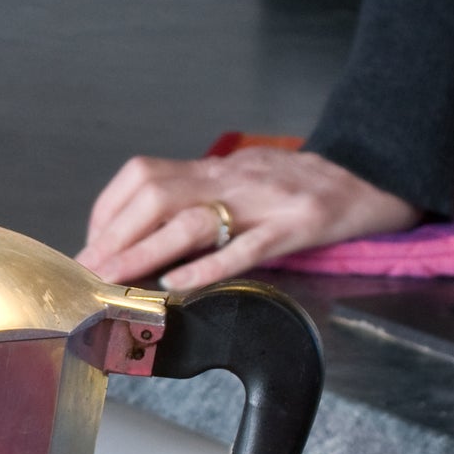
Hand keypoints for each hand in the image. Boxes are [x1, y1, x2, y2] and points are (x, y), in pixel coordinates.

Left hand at [78, 145, 418, 290]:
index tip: (91, 244)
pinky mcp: (294, 227)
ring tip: (116, 277)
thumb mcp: (235, 181)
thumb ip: (192, 200)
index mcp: (213, 168)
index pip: (143, 176)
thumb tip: (135, 235)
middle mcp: (230, 179)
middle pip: (157, 194)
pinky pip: (247, 247)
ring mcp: (262, 202)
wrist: (362, 177)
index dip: (109, 211)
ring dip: (145, 250)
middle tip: (91, 268)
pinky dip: (207, 266)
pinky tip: (178, 285)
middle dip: (115, 233)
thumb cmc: (292, 186)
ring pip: (194, 219)